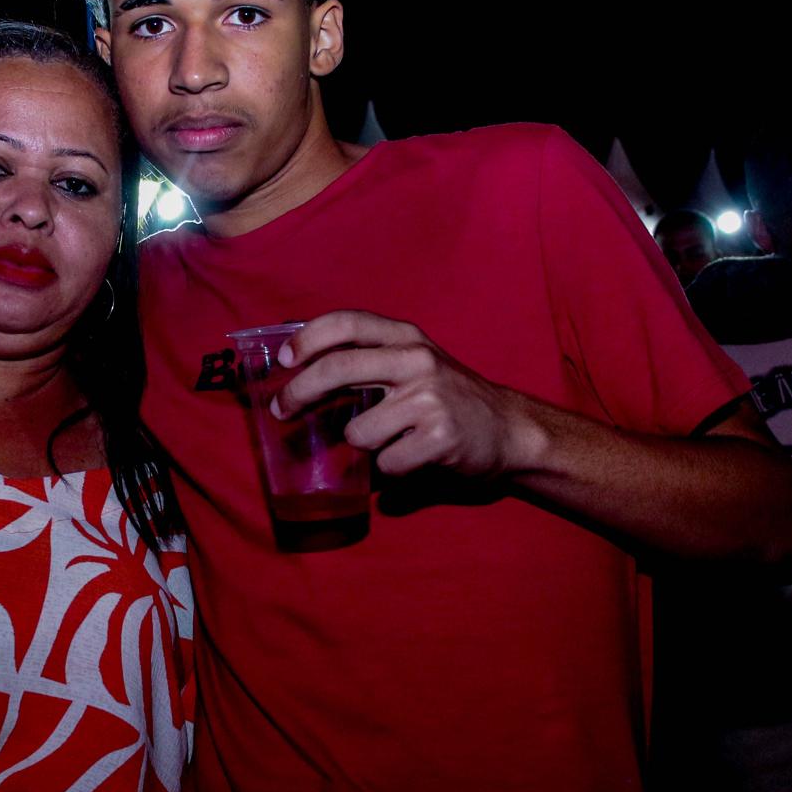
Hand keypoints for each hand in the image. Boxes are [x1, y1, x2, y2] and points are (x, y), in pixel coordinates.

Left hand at [274, 310, 539, 476]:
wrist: (508, 429)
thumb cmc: (447, 396)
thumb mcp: (412, 363)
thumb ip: (366, 360)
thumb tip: (297, 369)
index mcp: (406, 336)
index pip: (347, 323)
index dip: (307, 339)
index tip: (283, 361)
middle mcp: (416, 360)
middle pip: (337, 370)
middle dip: (299, 393)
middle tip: (282, 411)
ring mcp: (429, 399)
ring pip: (357, 431)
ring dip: (361, 445)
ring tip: (388, 441)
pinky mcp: (440, 437)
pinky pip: (386, 463)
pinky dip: (390, 469)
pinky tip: (412, 458)